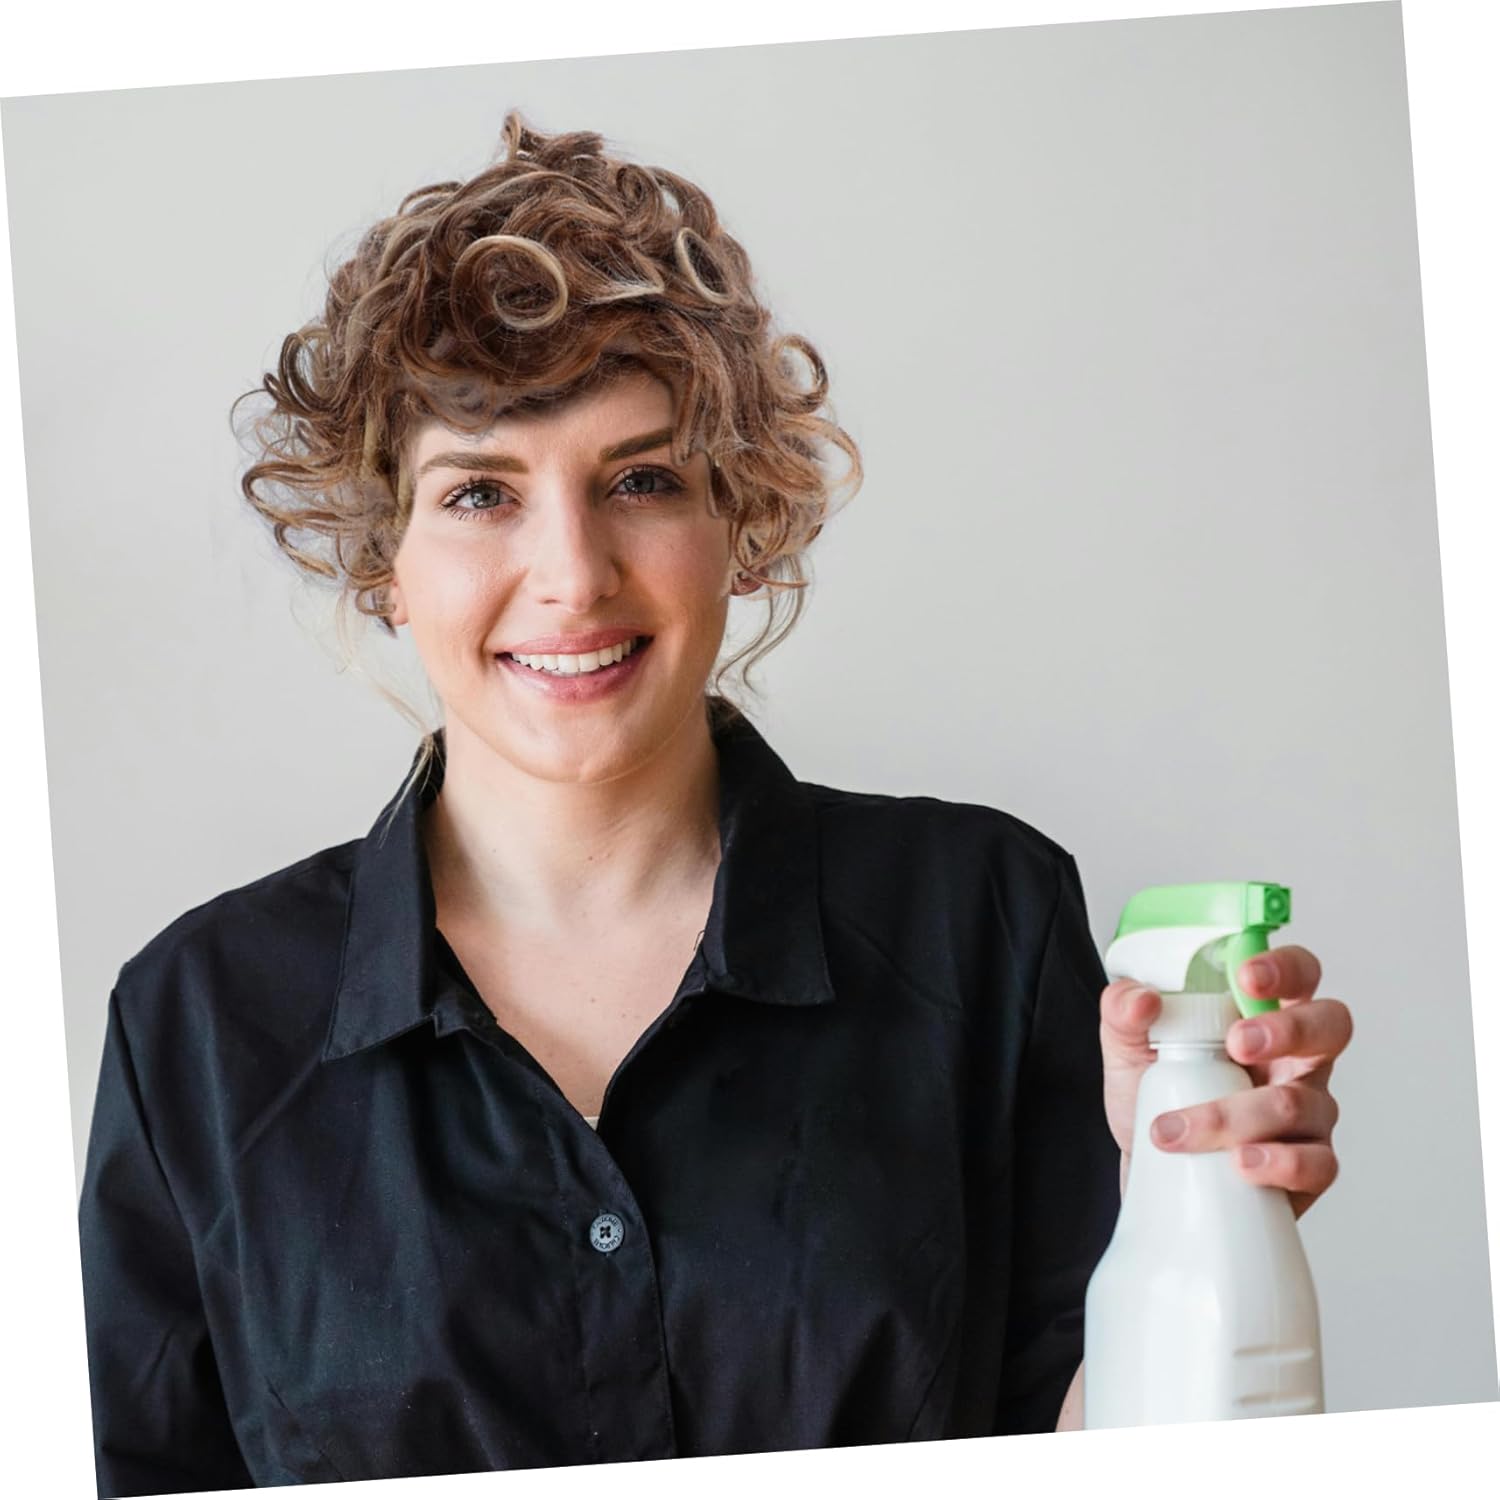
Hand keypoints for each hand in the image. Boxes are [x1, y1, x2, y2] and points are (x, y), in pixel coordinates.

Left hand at [1098, 946, 1351, 1217]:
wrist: (1152, 1172)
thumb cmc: (1157, 1098)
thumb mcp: (1128, 1048)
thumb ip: (1123, 1011)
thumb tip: (1142, 999)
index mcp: (1265, 1016)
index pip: (1300, 974)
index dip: (1286, 968)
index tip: (1247, 977)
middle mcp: (1298, 1059)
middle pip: (1331, 1027)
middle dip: (1287, 1030)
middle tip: (1237, 1043)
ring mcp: (1311, 1112)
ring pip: (1300, 1103)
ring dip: (1235, 1115)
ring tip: (1181, 1130)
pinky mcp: (1310, 1166)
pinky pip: (1316, 1163)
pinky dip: (1276, 1162)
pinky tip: (1239, 1164)